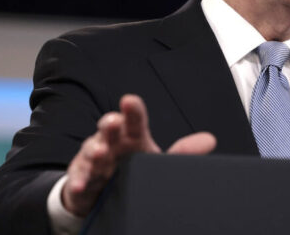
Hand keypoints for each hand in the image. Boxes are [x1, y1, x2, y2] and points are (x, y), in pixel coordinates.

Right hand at [62, 94, 215, 215]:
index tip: (130, 100)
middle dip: (110, 125)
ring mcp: (95, 159)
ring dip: (96, 152)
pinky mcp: (81, 177)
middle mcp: (113, 143)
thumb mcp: (158, 160)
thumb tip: (210, 140)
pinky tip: (82, 184)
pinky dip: (79, 181)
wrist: (103, 189)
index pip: (135, 121)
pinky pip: (79, 178)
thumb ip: (183, 151)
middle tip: (113, 122)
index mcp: (133, 137)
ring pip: (93, 152)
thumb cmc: (132, 166)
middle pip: (109, 130)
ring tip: (102, 153)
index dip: (133, 110)